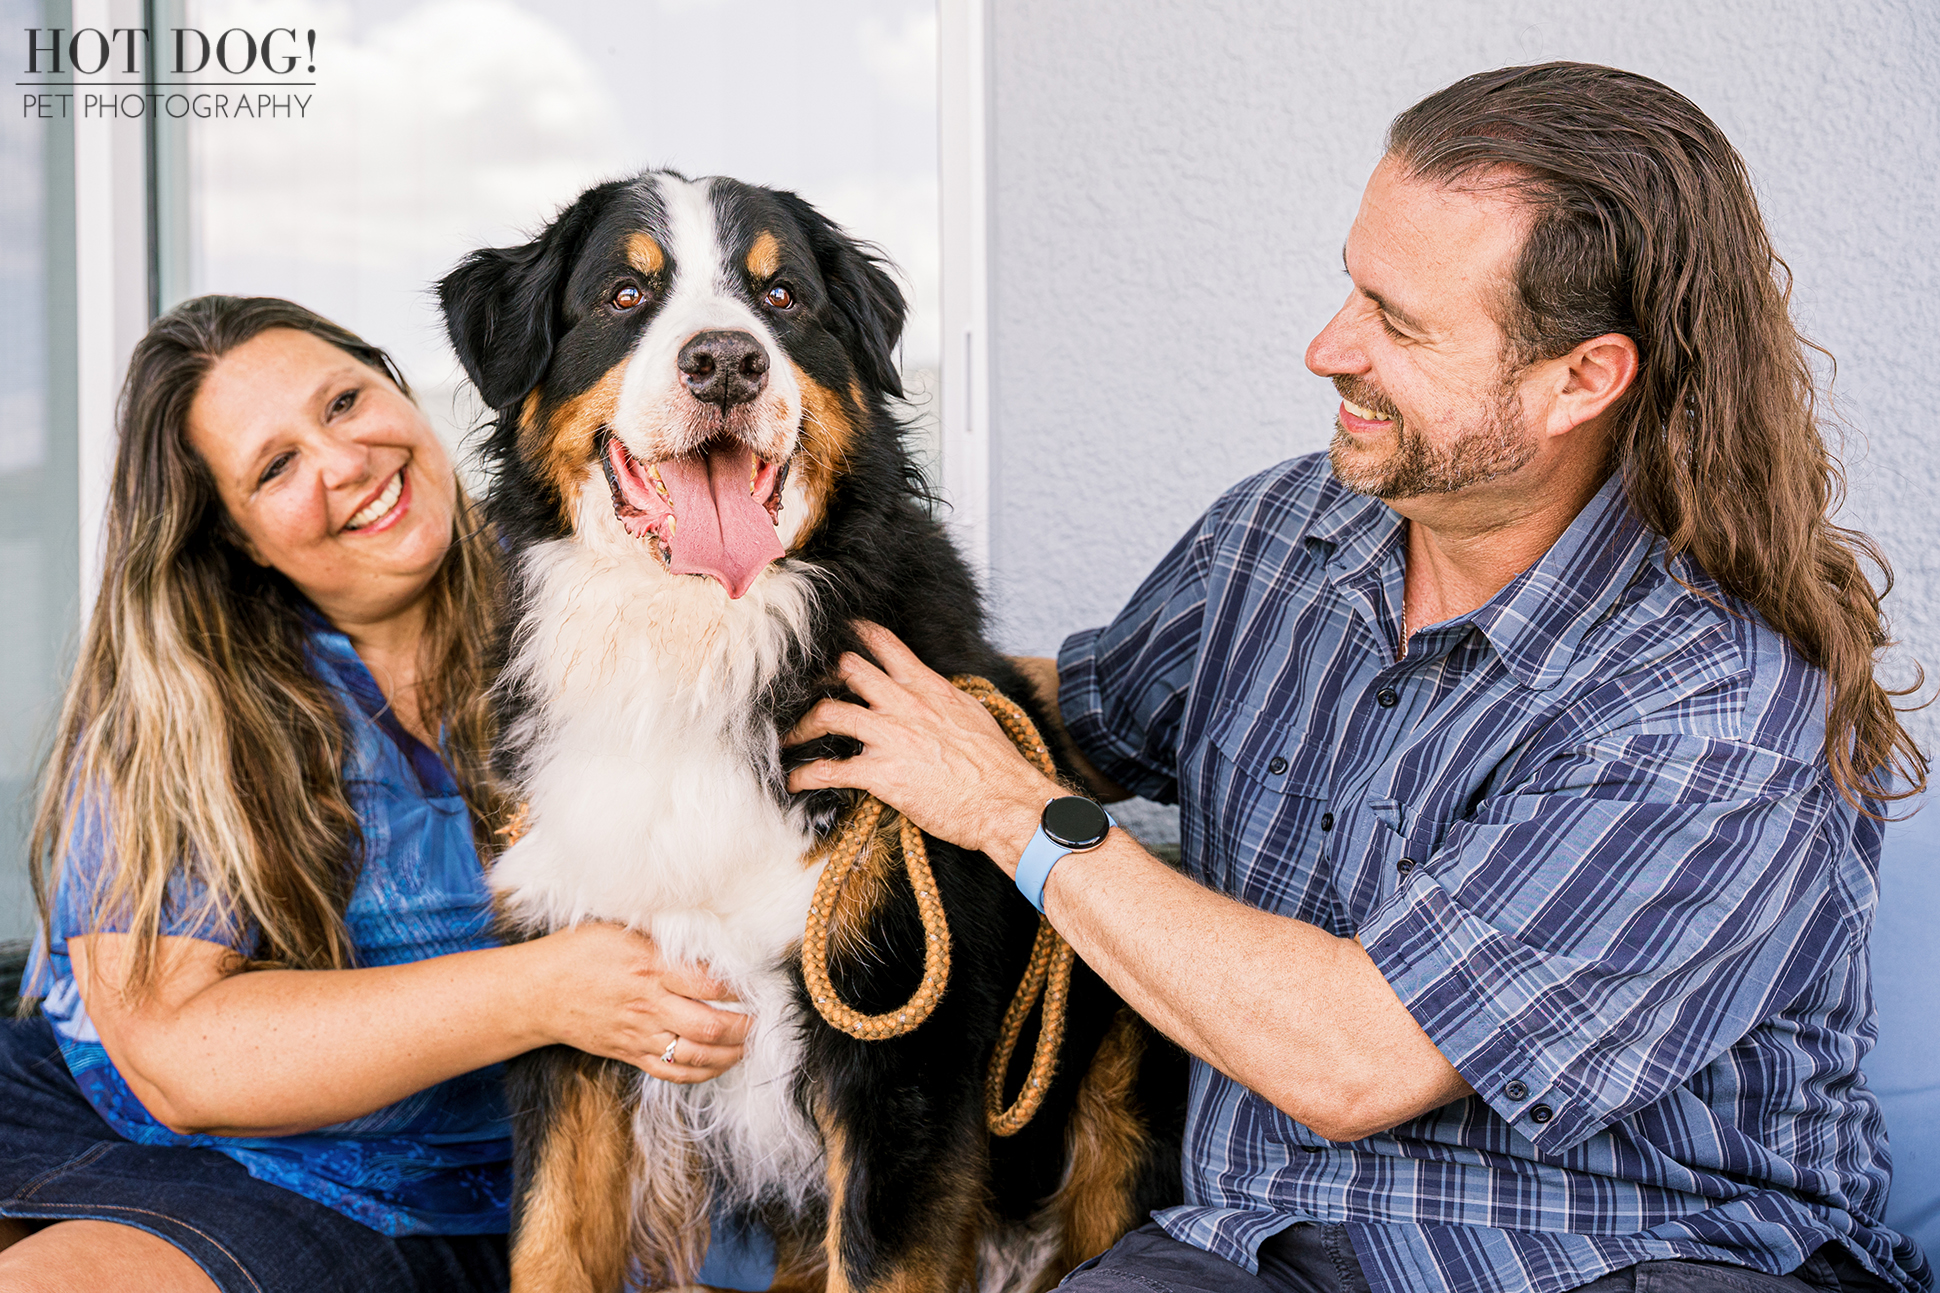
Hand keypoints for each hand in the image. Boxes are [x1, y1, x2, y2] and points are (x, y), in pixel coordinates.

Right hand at [530, 923, 750, 1082]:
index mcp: (650, 968)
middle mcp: (648, 1005)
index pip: (709, 983)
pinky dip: (702, 1073)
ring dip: (730, 1054)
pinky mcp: (630, 1054)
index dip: (741, 986)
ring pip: (696, 1056)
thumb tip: (706, 933)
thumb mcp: (622, 929)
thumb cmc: (580, 952)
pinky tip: (720, 1064)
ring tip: (750, 1044)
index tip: (759, 982)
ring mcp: (639, 1035)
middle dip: (745, 1026)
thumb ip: (665, 937)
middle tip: (764, 1019)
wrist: (537, 991)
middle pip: (709, 1026)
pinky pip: (672, 1073)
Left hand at [784, 622, 1060, 872]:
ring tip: (790, 738)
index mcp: (928, 687)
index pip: (886, 645)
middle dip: (820, 678)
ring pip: (829, 713)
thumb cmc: (996, 765)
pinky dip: (805, 775)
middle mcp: (904, 703)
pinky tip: (794, 781)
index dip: (858, 634)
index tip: (839, 633)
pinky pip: (830, 769)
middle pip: (848, 670)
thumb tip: (936, 696)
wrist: (1005, 800)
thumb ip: (945, 700)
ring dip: (802, 726)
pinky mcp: (881, 773)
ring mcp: (890, 736)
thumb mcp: (973, 715)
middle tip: (804, 691)